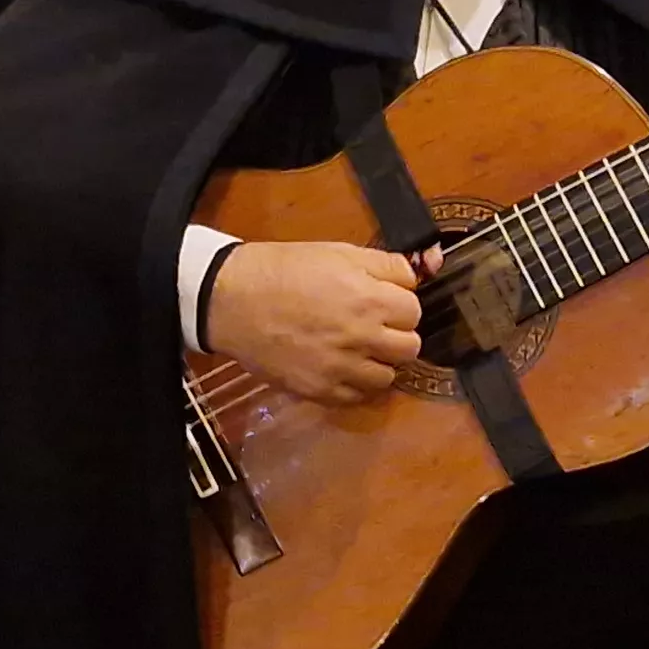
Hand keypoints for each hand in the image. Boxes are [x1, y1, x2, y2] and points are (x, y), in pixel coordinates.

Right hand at [204, 240, 423, 405]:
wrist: (233, 300)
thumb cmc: (283, 269)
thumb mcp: (338, 252)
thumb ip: (385, 265)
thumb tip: (415, 277)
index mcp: (370, 299)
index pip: (414, 311)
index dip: (400, 304)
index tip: (384, 302)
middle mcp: (362, 338)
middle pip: (410, 348)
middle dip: (396, 334)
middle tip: (374, 326)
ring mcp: (341, 369)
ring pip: (387, 377)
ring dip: (378, 363)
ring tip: (357, 349)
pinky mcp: (320, 391)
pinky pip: (357, 397)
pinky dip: (354, 384)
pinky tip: (339, 366)